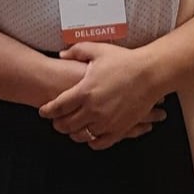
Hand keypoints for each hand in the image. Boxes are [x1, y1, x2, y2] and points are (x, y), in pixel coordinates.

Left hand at [40, 43, 163, 149]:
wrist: (150, 73)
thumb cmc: (125, 61)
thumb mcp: (98, 50)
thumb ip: (76, 51)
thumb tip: (61, 54)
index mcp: (84, 91)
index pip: (58, 106)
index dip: (47, 111)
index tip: (43, 112)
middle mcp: (93, 109)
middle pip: (66, 124)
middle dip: (57, 124)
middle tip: (55, 122)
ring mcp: (106, 121)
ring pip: (81, 136)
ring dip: (73, 134)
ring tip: (71, 129)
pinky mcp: (119, 129)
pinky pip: (100, 142)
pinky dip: (92, 141)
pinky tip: (90, 135)